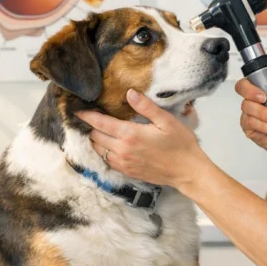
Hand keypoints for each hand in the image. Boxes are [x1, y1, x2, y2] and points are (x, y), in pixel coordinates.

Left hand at [76, 90, 210, 188]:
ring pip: (99, 151)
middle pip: (95, 137)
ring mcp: (124, 163)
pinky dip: (104, 152)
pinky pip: (107, 161)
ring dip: (96, 141)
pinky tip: (109, 146)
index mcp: (131, 135)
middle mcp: (123, 150)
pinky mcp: (128, 172)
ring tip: (97, 131)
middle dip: (90, 127)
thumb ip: (146, 107)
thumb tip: (129, 93)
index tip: (78, 111)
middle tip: (90, 118)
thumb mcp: (166, 121)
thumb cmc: (180, 144)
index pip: (101, 123)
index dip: (87, 116)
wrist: (187, 171)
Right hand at [234, 60, 266, 158]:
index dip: (251, 83)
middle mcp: (256, 99)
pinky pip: (250, 124)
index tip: (263, 92)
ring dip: (263, 114)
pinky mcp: (250, 128)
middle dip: (252, 95)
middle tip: (265, 101)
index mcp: (266, 88)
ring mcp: (251, 113)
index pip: (250, 79)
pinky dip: (263, 127)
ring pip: (247, 108)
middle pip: (241, 89)